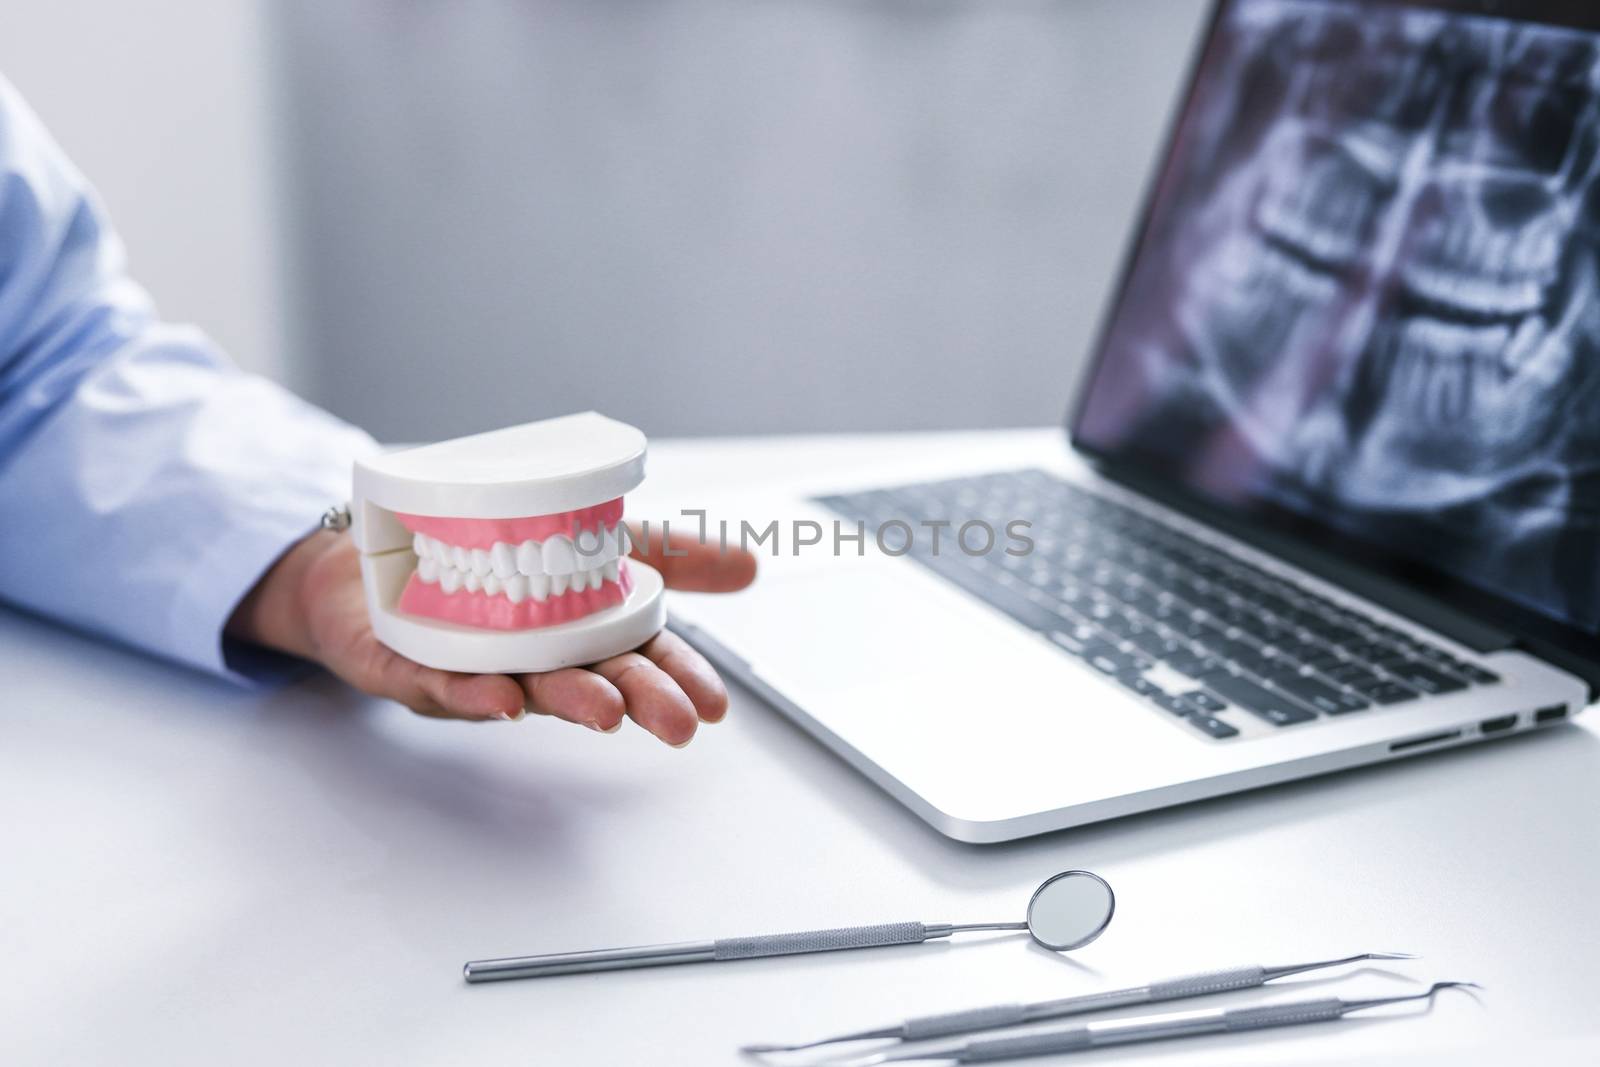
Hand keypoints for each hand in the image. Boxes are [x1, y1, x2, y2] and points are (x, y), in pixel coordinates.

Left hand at [227, 525, 756, 744]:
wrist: (373, 550)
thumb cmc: (486, 561)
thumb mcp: (594, 544)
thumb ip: (671, 556)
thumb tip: (752, 564)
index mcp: (576, 632)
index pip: (638, 656)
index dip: (678, 678)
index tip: (717, 705)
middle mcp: (530, 657)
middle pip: (592, 679)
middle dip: (637, 700)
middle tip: (678, 722)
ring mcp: (469, 664)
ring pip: (523, 685)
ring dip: (567, 699)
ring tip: (605, 711)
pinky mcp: (405, 662)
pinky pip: (435, 681)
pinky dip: (469, 691)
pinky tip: (502, 697)